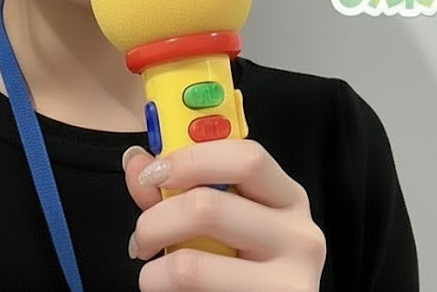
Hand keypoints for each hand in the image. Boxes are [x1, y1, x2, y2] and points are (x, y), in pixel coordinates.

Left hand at [123, 139, 326, 290]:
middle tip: (142, 235)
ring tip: (153, 276)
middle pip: (208, 207)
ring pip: (189, 265)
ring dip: (153, 270)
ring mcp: (288, 281)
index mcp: (288, 199)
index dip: (191, 159)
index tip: (153, 172)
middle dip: (156, 220)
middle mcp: (299, 236)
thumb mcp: (219, 225)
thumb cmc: (240, 272)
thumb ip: (178, 191)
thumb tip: (137, 162)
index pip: (247, 158)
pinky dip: (162, 291)